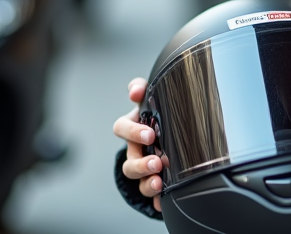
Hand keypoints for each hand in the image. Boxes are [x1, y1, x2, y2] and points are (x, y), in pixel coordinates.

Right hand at [112, 78, 163, 211]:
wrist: (168, 132)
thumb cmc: (157, 113)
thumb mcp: (151, 98)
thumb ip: (142, 90)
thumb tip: (134, 90)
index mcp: (134, 127)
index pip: (122, 128)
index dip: (132, 131)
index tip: (150, 134)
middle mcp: (135, 149)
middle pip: (129, 160)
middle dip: (141, 164)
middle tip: (156, 162)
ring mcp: (143, 166)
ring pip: (137, 179)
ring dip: (147, 182)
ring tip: (159, 181)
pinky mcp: (153, 180)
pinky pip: (151, 194)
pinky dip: (156, 198)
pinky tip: (163, 200)